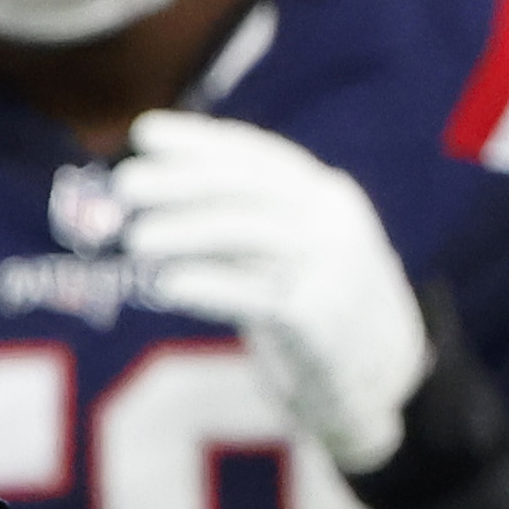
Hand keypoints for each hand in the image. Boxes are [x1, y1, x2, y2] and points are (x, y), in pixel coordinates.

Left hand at [110, 109, 430, 474]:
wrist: (383, 375)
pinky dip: (208, 287)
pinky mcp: (320, 319)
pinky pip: (255, 295)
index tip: (144, 132)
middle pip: (246, 188)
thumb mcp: (290, 251)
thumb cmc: (319, 305)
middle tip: (124, 183)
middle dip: (181, 181)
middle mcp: (331, 221)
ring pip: (247, 234)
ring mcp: (330, 267)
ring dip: (185, 231)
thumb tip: (161, 195)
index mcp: (325, 195)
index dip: (198, 140)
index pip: (256, 154)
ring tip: (135, 238)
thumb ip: (241, 222)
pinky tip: (167, 286)